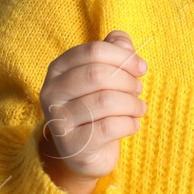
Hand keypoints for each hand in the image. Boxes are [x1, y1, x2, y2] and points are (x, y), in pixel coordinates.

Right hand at [37, 30, 147, 193]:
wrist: (85, 151)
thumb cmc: (97, 105)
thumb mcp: (105, 74)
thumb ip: (114, 50)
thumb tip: (123, 42)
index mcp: (58, 68)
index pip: (93, 51)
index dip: (123, 57)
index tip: (141, 68)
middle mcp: (51, 92)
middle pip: (97, 74)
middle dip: (127, 81)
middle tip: (138, 89)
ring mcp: (58, 120)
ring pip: (105, 101)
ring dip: (132, 104)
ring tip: (139, 108)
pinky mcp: (72, 145)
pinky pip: (108, 128)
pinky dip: (129, 124)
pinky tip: (133, 125)